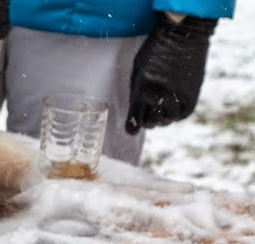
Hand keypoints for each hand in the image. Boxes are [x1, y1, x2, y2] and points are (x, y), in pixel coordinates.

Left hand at [126, 12, 216, 133]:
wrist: (183, 32)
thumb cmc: (156, 47)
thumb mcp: (138, 68)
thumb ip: (136, 89)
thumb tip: (135, 106)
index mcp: (144, 89)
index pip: (136, 117)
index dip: (132, 126)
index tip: (131, 130)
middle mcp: (161, 95)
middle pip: (152, 121)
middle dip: (148, 121)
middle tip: (148, 118)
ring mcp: (178, 94)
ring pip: (169, 119)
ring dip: (163, 118)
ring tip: (161, 112)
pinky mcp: (193, 91)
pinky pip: (185, 112)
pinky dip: (178, 114)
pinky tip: (174, 110)